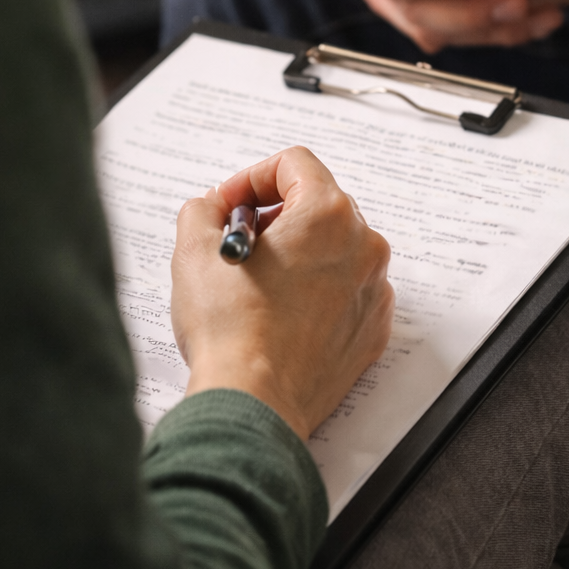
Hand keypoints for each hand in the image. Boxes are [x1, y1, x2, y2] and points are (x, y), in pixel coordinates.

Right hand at [171, 146, 394, 441]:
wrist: (254, 403)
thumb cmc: (231, 331)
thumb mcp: (195, 252)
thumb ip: (203, 210)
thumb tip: (212, 208)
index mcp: (328, 215)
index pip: (295, 164)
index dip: (252, 178)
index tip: (229, 205)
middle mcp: (363, 246)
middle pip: (319, 204)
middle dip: (275, 215)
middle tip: (239, 241)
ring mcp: (373, 289)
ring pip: (336, 249)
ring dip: (298, 254)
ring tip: (258, 281)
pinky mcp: (372, 328)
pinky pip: (347, 290)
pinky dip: (318, 291)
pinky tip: (282, 312)